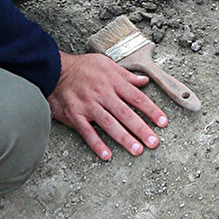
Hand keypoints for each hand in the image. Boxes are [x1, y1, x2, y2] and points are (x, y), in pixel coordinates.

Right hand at [49, 52, 168, 160]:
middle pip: (126, 113)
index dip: (151, 110)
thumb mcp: (107, 63)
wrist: (56, 70)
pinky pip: (87, 132)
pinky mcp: (75, 115)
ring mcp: (89, 106)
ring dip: (124, 138)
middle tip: (154, 142)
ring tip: (137, 150)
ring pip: (109, 124)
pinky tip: (107, 155)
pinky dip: (97, 144)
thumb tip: (144, 81)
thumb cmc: (83, 67)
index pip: (137, 98)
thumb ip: (126, 75)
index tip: (163, 122)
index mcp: (113, 82)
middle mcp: (103, 94)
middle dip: (141, 128)